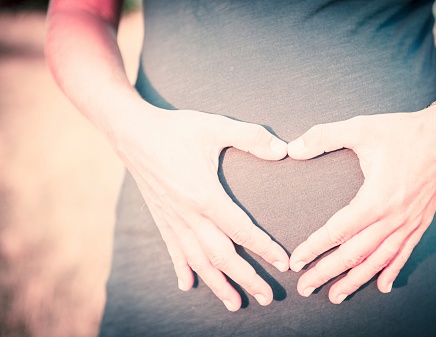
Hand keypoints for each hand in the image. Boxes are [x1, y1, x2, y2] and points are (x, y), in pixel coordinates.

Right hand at [113, 104, 289, 310]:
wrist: (132, 132)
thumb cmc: (176, 129)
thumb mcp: (216, 126)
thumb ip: (251, 137)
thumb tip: (284, 149)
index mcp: (205, 195)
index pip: (241, 230)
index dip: (265, 249)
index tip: (283, 264)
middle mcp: (188, 215)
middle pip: (222, 256)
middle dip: (246, 279)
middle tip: (267, 298)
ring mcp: (173, 220)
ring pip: (198, 261)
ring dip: (218, 284)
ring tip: (235, 304)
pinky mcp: (161, 218)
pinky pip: (173, 251)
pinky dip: (182, 269)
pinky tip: (187, 285)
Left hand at [287, 105, 435, 302]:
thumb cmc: (402, 131)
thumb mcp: (360, 127)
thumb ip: (323, 137)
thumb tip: (291, 148)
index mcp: (375, 199)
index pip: (337, 232)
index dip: (313, 248)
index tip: (295, 262)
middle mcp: (393, 218)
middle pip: (354, 254)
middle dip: (327, 273)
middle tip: (305, 287)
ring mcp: (409, 224)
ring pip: (378, 261)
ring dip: (355, 280)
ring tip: (336, 296)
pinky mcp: (420, 223)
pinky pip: (403, 254)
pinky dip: (391, 272)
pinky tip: (383, 287)